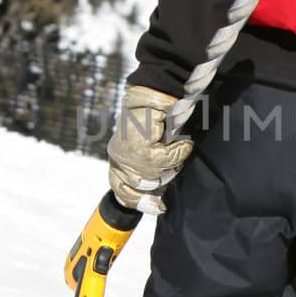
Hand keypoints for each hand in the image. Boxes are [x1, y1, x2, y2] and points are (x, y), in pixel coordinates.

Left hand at [107, 85, 193, 208]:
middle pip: (138, 186)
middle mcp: (117, 154)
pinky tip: (178, 138)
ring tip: (176, 146)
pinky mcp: (139, 144)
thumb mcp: (153, 145)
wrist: (159, 89)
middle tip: (173, 164)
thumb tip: (159, 194)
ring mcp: (126, 150)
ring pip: (152, 174)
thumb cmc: (161, 116)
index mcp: (118, 155)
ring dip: (170, 162)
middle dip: (160, 181)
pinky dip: (176, 151)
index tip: (158, 207)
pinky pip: (162, 160)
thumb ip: (152, 165)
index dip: (138, 201)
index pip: (120, 188)